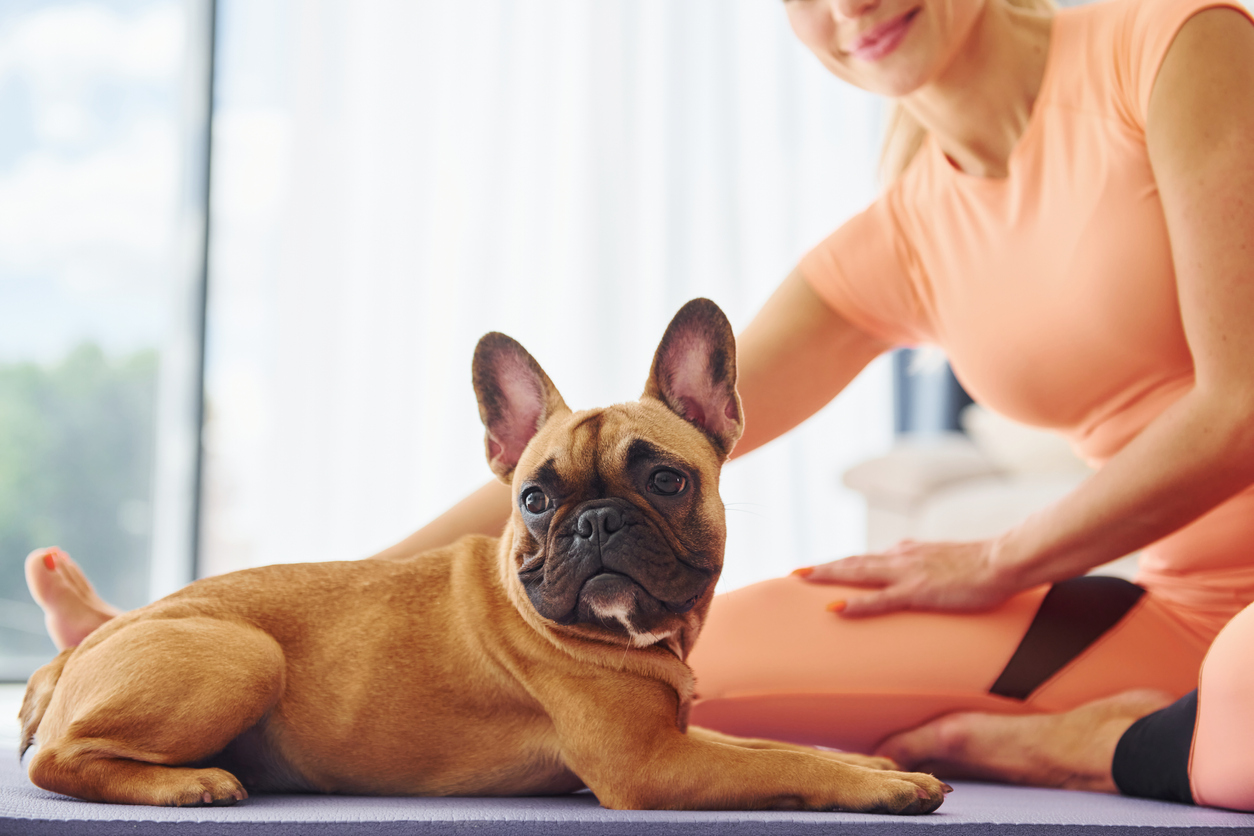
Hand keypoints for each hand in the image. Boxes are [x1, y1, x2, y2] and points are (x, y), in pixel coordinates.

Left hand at [794, 539, 1018, 617]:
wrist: (1004, 562)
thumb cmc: (981, 566)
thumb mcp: (942, 562)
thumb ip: (921, 566)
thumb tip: (905, 571)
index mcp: (906, 553)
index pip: (865, 558)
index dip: (839, 564)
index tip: (816, 569)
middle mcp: (900, 558)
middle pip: (852, 562)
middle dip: (822, 567)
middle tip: (794, 572)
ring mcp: (907, 574)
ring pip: (858, 573)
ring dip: (827, 575)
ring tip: (800, 579)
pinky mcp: (918, 591)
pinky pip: (880, 600)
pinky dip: (855, 603)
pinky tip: (834, 608)